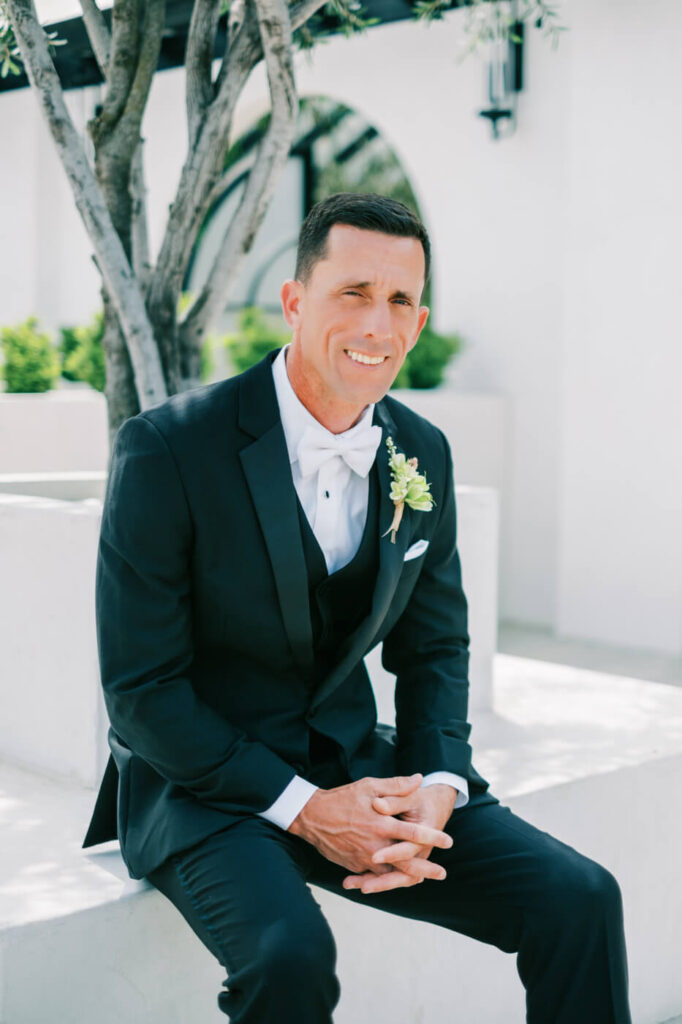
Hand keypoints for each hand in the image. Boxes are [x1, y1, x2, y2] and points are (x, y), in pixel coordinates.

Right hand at [288, 774, 452, 882]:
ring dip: (408, 877)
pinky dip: (387, 879)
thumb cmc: (343, 798)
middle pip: (406, 862)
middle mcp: (375, 845)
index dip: (433, 838)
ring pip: (391, 873)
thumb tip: (418, 778)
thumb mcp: (369, 786)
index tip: (448, 841)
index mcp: (381, 824)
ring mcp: (364, 858)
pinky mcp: (355, 865)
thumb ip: (396, 785)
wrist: (312, 817)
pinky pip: (374, 876)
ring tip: (424, 879)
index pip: (413, 834)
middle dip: (426, 869)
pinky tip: (398, 878)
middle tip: (442, 873)